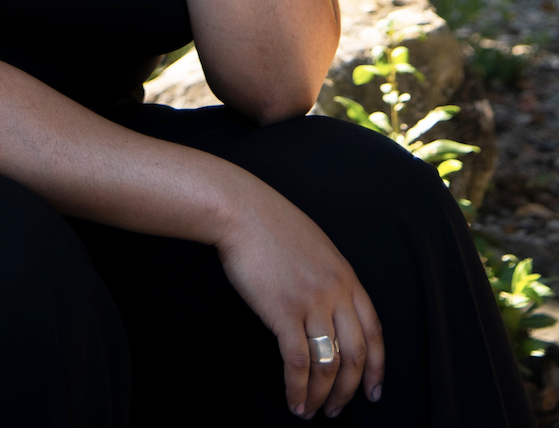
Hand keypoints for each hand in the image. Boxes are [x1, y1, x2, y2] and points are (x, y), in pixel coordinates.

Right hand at [215, 172, 383, 418]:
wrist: (241, 210)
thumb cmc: (270, 223)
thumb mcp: (315, 245)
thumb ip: (329, 277)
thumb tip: (328, 308)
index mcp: (346, 276)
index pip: (375, 331)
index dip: (377, 367)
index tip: (374, 389)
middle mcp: (335, 292)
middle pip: (356, 355)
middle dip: (350, 390)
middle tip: (339, 409)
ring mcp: (311, 303)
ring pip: (329, 365)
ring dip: (322, 395)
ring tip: (312, 411)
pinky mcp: (283, 312)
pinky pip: (298, 363)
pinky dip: (297, 389)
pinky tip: (293, 401)